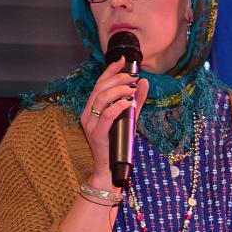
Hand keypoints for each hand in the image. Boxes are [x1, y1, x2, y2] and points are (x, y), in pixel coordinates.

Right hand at [79, 60, 149, 186]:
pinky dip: (117, 105)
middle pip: (100, 88)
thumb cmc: (117, 144)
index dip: (109, 71)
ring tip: (132, 88)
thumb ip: (136, 101)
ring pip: (101, 98)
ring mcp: (90, 124)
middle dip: (117, 78)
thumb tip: (144, 83)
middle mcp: (88, 115)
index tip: (122, 61)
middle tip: (132, 77)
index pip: (98, 84)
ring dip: (118, 90)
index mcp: (92, 109)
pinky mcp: (97, 134)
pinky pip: (107, 114)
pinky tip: (127, 102)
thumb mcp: (129, 118)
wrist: (110, 169)